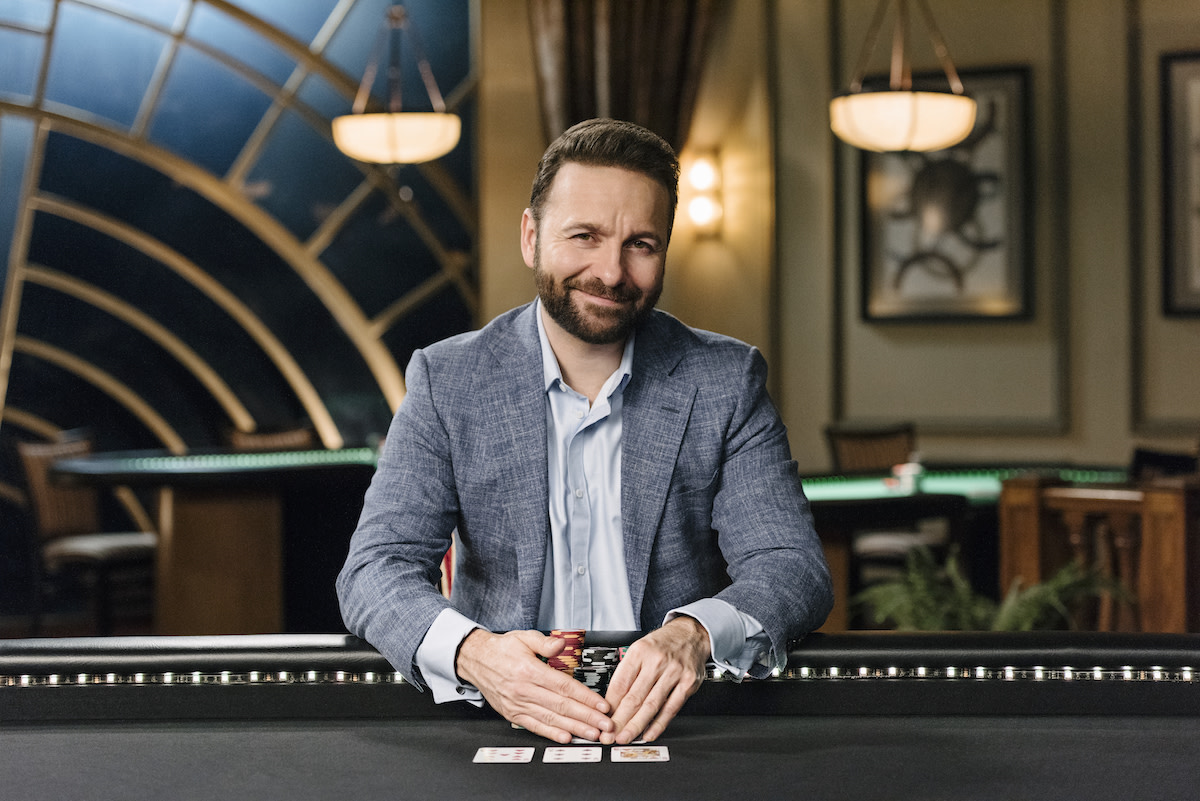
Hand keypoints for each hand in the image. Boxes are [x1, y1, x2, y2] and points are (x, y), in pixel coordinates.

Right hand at [454, 629, 614, 743]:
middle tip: (605, 725)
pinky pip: (534, 726)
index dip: (585, 697)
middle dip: (587, 717)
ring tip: (592, 734)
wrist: (476, 660)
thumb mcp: (523, 637)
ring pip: (550, 719)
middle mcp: (524, 690)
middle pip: (561, 706)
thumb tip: (561, 645)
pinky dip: (550, 734)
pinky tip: (566, 737)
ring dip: (574, 728)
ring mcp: (518, 704)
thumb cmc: (502, 649)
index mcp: (529, 671)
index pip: (563, 686)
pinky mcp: (512, 714)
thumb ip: (545, 643)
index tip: (601, 705)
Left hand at [601, 616, 709, 743]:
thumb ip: (627, 674)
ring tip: (624, 738)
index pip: (620, 683)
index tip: (603, 720)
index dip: (610, 705)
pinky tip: (648, 733)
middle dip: (619, 720)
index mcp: (640, 651)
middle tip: (609, 736)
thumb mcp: (639, 650)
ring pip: (651, 705)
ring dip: (636, 726)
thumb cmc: (662, 645)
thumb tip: (612, 703)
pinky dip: (658, 724)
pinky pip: (671, 708)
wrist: (690, 634)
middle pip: (634, 697)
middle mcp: (657, 661)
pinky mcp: (688, 684)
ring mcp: (674, 673)